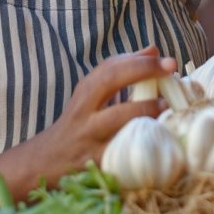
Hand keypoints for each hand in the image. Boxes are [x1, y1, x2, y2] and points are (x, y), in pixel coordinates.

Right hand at [27, 46, 175, 184]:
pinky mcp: (93, 161)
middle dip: (141, 70)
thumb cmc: (78, 124)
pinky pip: (116, 149)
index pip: (110, 66)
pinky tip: (153, 135)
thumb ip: (122, 74)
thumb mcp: (93, 96)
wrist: (43, 162)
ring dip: (143, 107)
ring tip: (165, 104)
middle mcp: (84, 109)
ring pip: (114, 117)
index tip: (164, 58)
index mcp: (86, 91)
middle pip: (108, 80)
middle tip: (169, 68)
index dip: (138, 59)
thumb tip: (153, 51)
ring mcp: (87, 136)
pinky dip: (135, 141)